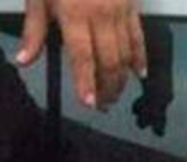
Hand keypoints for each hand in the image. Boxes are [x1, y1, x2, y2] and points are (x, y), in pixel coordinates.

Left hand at [15, 0, 146, 109]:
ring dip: (121, 78)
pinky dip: (140, 58)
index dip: (86, 81)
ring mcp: (120, 12)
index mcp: (74, 14)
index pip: (83, 56)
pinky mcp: (132, 7)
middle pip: (109, 60)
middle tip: (102, 104)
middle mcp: (101, 16)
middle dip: (107, 86)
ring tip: (114, 95)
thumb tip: (24, 60)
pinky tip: (138, 74)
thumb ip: (35, 30)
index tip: (89, 102)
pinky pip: (139, 38)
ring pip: (126, 54)